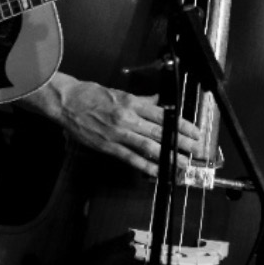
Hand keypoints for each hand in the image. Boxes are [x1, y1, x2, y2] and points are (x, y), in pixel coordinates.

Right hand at [53, 77, 202, 175]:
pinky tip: (159, 172)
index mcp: (131, 102)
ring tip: (184, 164)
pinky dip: (146, 166)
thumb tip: (157, 101)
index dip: (182, 125)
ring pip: (150, 147)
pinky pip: (131, 158)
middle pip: (161, 132)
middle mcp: (128, 118)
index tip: (195, 132)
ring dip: (169, 157)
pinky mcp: (108, 146)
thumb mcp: (117, 92)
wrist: (65, 102)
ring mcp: (119, 133)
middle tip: (198, 151)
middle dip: (182, 143)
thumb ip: (139, 100)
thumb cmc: (88, 94)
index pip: (163, 115)